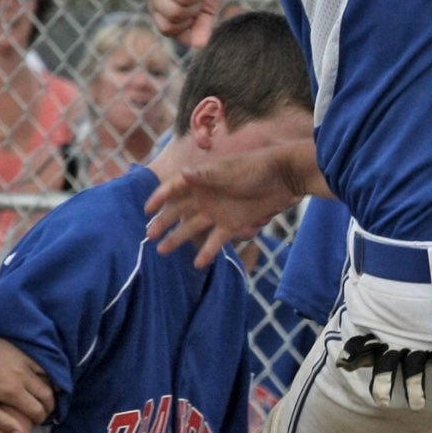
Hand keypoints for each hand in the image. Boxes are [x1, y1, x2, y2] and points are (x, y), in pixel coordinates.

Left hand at [0, 328, 54, 432]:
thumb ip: (2, 421)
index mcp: (11, 391)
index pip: (37, 410)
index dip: (40, 419)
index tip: (37, 422)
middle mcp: (21, 375)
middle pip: (47, 395)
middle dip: (49, 407)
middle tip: (44, 412)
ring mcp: (22, 360)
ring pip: (49, 379)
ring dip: (50, 390)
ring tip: (43, 398)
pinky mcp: (20, 350)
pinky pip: (41, 364)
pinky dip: (46, 374)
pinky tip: (41, 381)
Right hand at [146, 146, 307, 268]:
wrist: (283, 178)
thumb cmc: (255, 168)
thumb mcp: (229, 171)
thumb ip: (206, 176)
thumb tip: (182, 174)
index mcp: (201, 180)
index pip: (174, 188)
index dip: (159, 198)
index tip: (147, 210)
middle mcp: (205, 197)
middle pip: (179, 211)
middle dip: (163, 223)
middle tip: (149, 236)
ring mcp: (218, 212)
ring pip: (193, 228)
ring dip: (178, 239)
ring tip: (162, 251)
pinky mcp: (233, 225)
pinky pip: (216, 241)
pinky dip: (208, 252)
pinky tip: (197, 264)